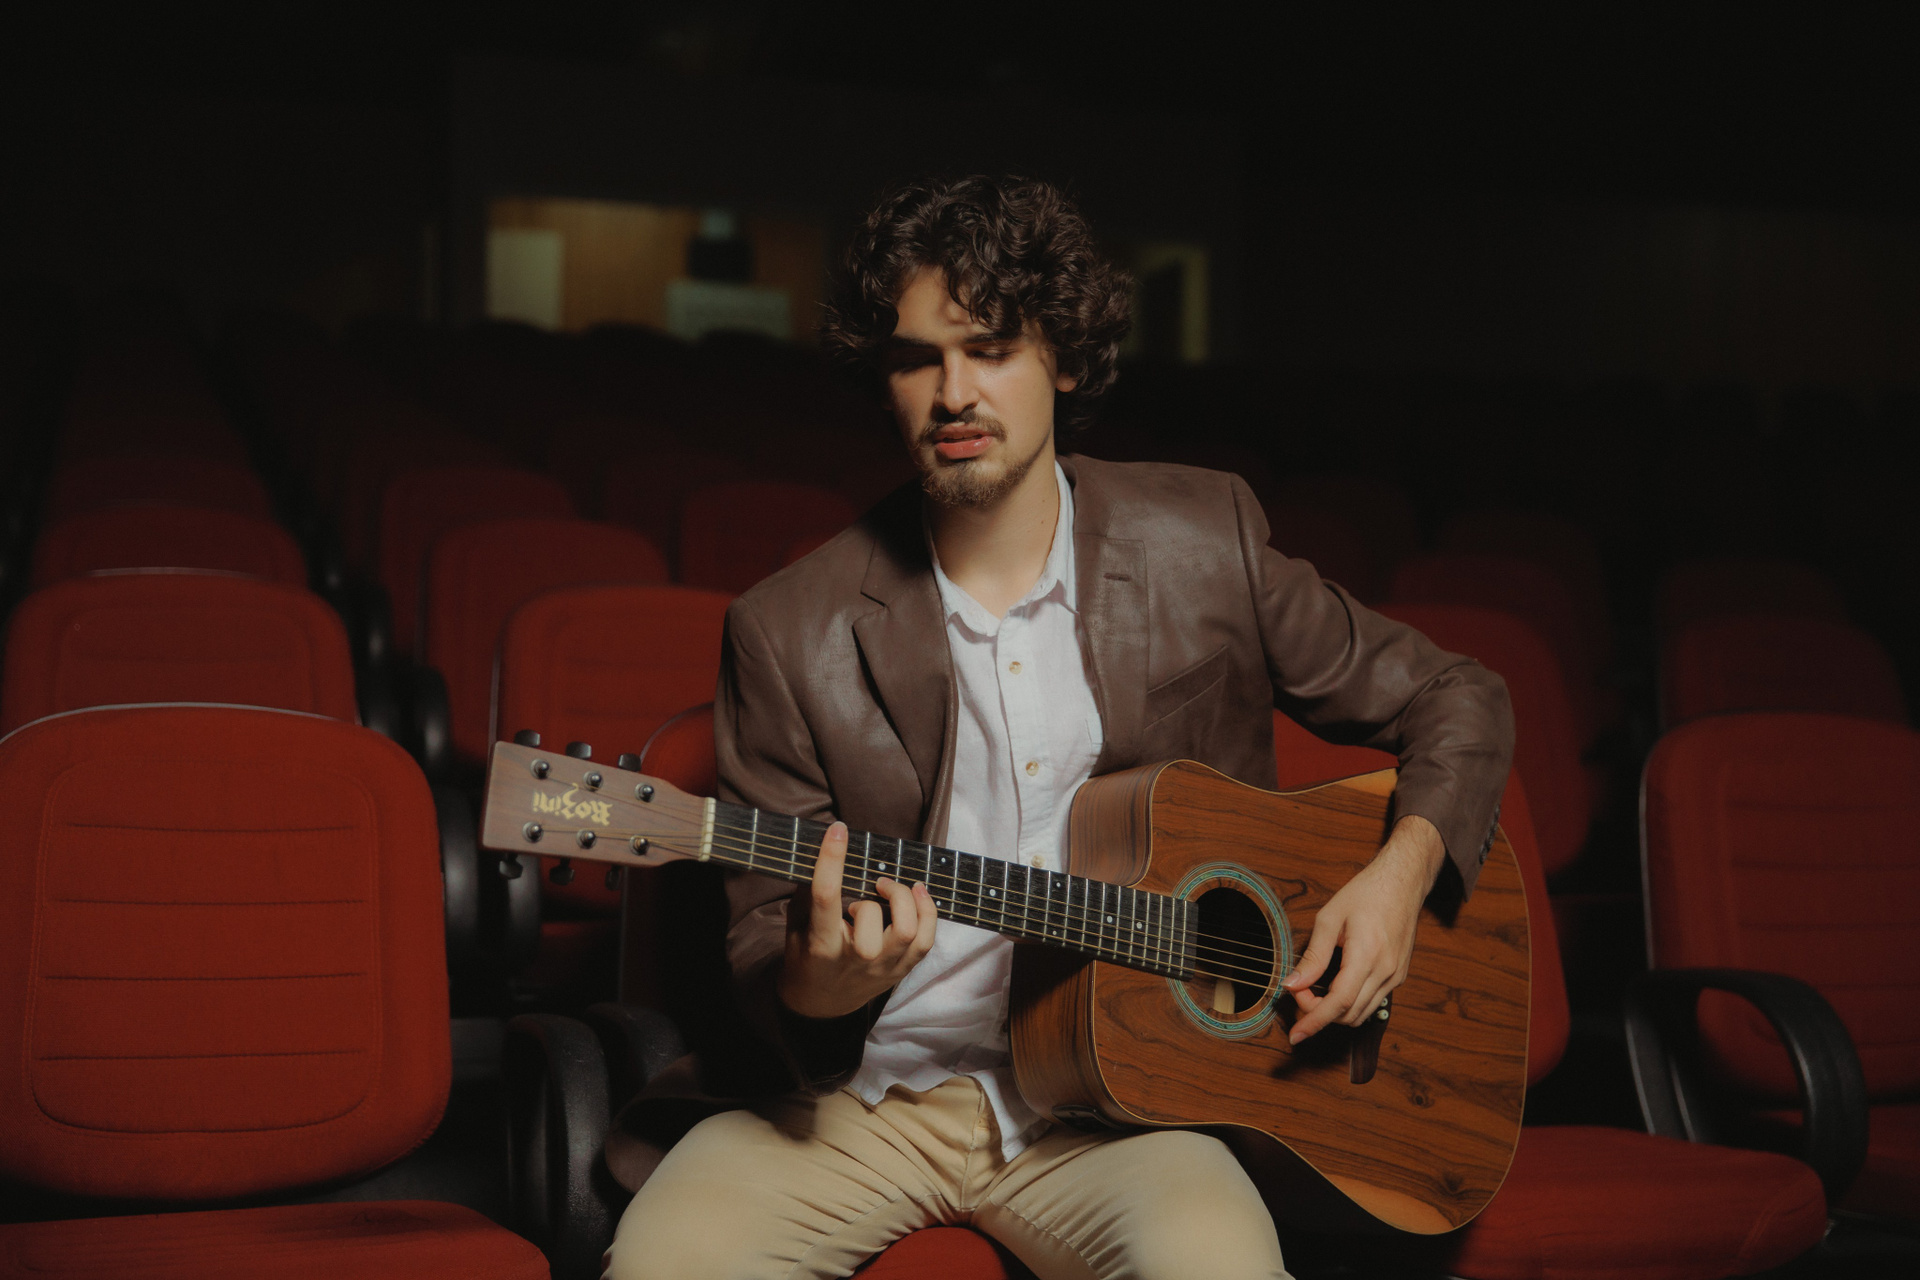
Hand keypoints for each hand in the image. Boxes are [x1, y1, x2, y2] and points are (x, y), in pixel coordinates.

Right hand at [776, 822, 938, 1019]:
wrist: (820, 1004)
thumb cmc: (806, 957)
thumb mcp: (795, 927)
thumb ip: (806, 894)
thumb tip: (824, 853)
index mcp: (821, 944)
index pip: (826, 897)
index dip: (832, 859)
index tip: (837, 830)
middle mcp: (854, 959)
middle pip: (871, 916)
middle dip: (871, 895)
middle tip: (869, 890)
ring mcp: (882, 968)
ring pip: (906, 930)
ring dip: (905, 899)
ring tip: (893, 888)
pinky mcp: (900, 971)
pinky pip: (926, 941)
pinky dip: (928, 912)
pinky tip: (919, 894)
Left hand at [1282, 815, 1444, 1043]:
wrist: (1403, 882)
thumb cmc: (1366, 893)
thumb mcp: (1329, 918)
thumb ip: (1313, 956)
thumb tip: (1293, 984)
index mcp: (1367, 955)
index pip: (1339, 1003)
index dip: (1315, 1022)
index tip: (1295, 1034)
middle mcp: (1386, 971)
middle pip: (1349, 1015)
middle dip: (1319, 1014)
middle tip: (1297, 995)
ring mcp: (1396, 976)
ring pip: (1361, 1014)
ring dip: (1335, 1012)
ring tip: (1312, 993)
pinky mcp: (1399, 975)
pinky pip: (1372, 1002)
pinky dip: (1350, 1004)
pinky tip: (1334, 989)